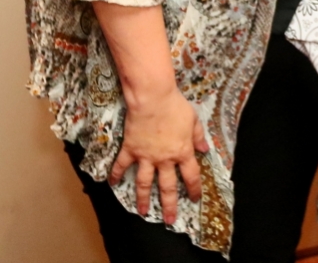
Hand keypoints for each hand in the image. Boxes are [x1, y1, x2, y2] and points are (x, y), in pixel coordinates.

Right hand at [110, 87, 210, 220]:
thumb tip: (204, 149)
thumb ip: (198, 136)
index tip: (194, 198)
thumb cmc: (175, 106)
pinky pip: (122, 165)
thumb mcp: (193, 120)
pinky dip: (117, 174)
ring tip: (142, 212)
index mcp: (182, 152)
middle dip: (169, 205)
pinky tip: (113, 183)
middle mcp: (164, 159)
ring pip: (144, 183)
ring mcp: (146, 156)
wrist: (153, 99)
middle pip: (167, 186)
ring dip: (143, 198)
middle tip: (169, 220)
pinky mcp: (131, 149)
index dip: (194, 189)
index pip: (191, 176)